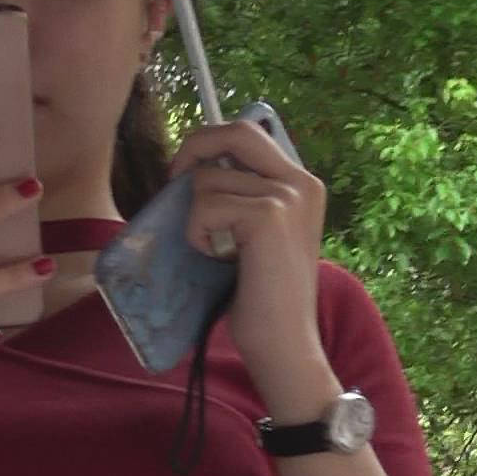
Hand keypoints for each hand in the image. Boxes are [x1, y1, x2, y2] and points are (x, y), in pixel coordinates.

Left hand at [169, 118, 329, 405]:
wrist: (285, 344)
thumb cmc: (262, 298)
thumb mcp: (258, 236)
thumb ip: (244, 197)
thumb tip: (195, 168)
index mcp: (303, 183)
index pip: (249, 132)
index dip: (210, 142)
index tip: (188, 170)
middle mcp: (302, 181)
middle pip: (235, 131)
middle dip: (194, 149)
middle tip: (173, 179)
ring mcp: (287, 196)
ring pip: (208, 180)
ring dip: (196, 218)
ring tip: (219, 253)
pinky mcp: (267, 215)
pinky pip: (205, 207)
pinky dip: (198, 235)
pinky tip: (220, 261)